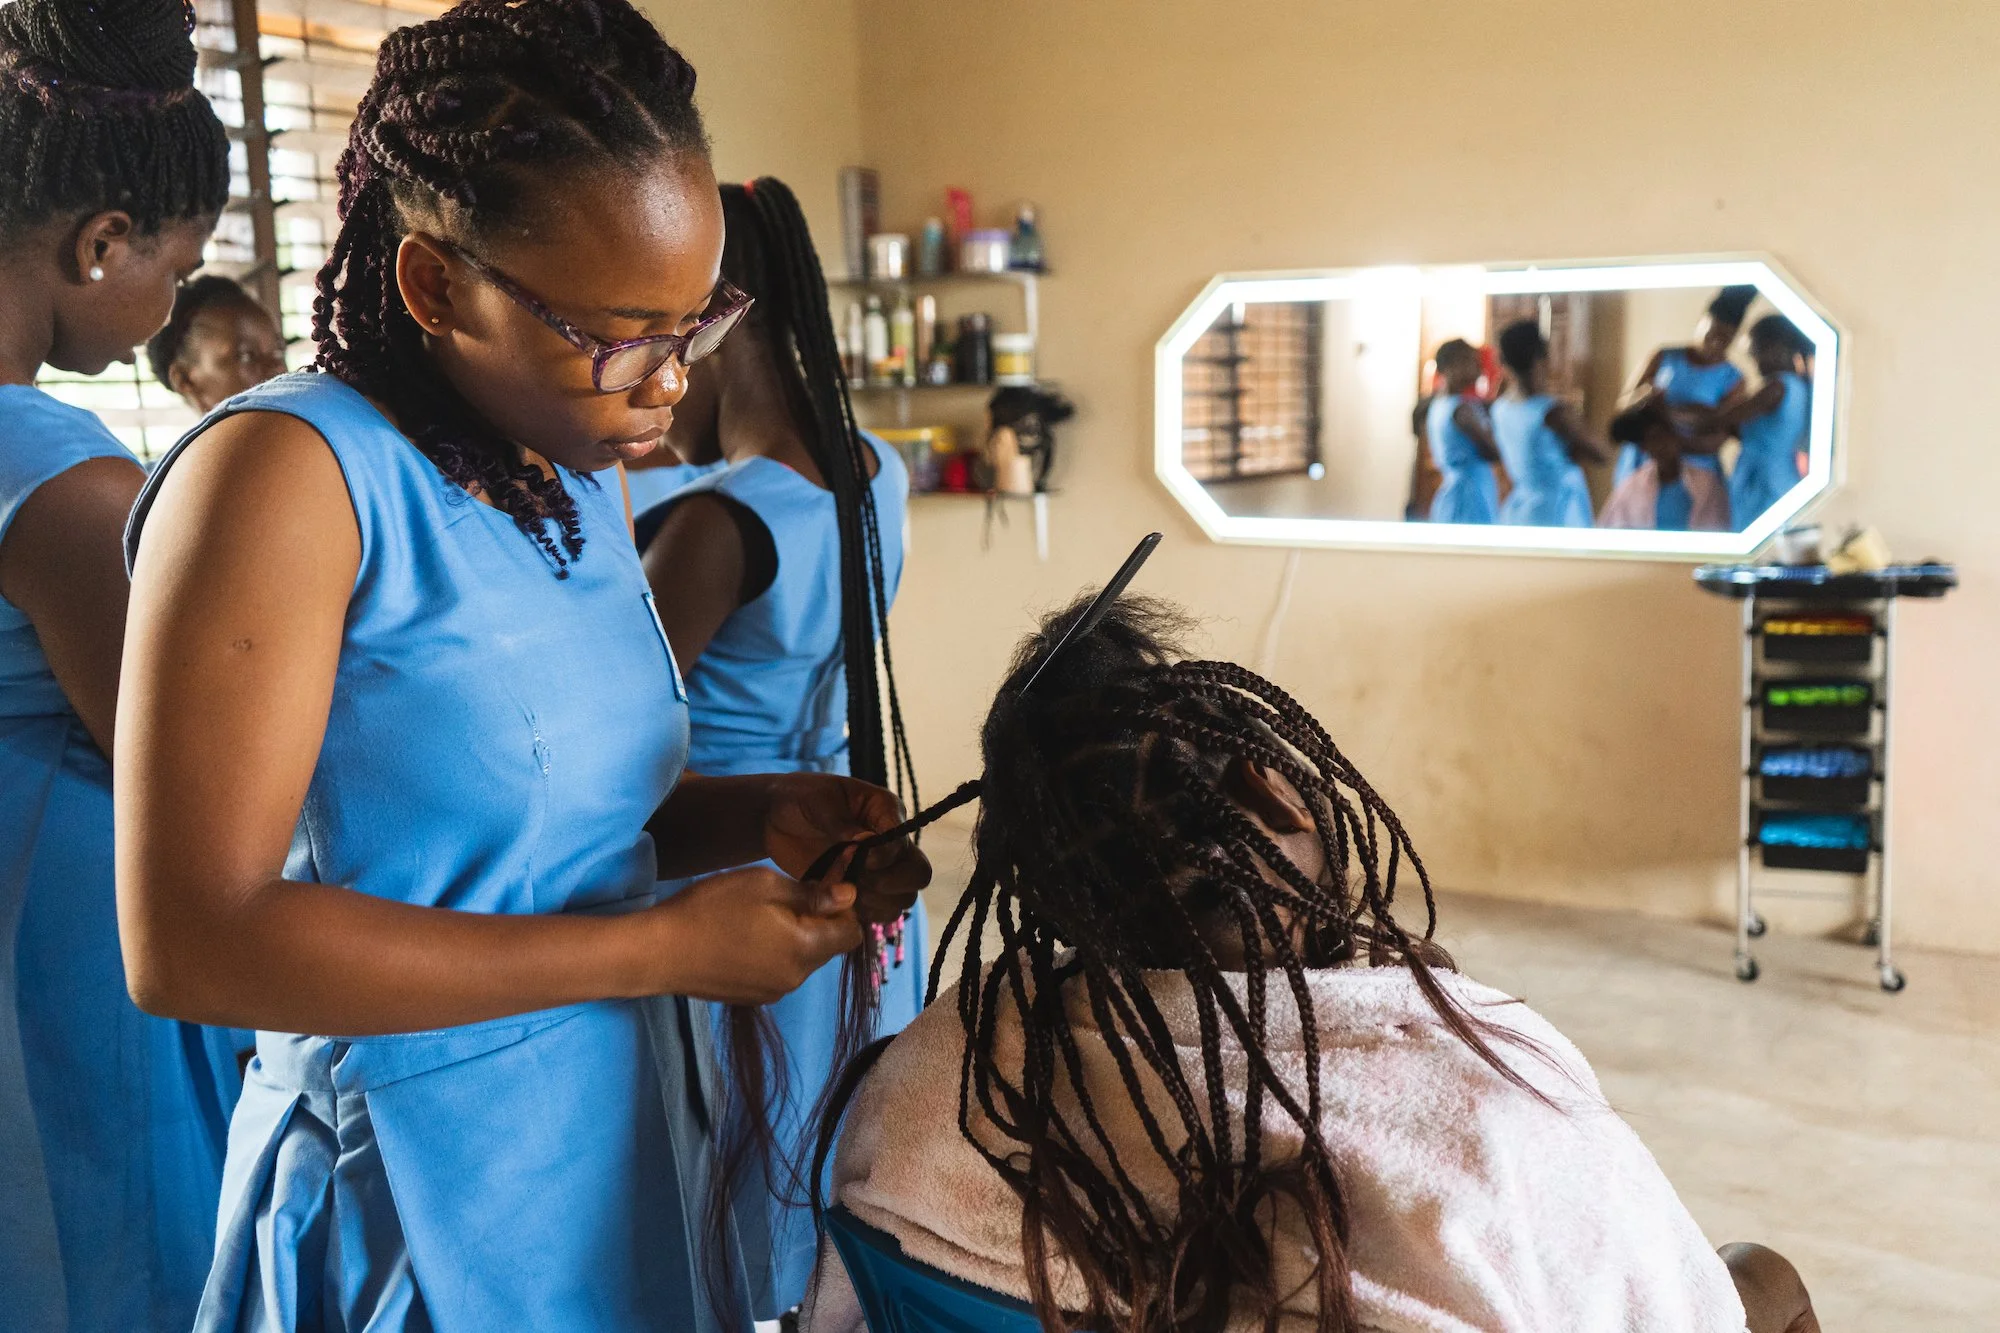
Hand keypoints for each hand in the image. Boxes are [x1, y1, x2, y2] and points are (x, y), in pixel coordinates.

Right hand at [648, 866, 861, 1004]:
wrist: (660, 952)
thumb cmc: (712, 909)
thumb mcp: (764, 885)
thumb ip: (812, 893)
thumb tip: (849, 897)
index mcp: (805, 948)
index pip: (852, 935)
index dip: (844, 910)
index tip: (821, 890)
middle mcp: (796, 978)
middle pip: (827, 948)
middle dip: (817, 923)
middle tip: (784, 898)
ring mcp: (773, 992)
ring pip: (801, 961)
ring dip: (794, 939)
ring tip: (758, 917)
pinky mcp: (751, 998)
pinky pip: (778, 973)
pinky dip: (773, 955)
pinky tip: (743, 939)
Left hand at [763, 773, 931, 924]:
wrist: (774, 817)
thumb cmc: (799, 797)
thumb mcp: (818, 800)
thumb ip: (840, 821)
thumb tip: (864, 840)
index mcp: (886, 813)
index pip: (903, 841)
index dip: (885, 855)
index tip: (854, 855)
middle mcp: (890, 844)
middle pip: (918, 874)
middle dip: (892, 883)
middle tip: (858, 880)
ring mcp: (878, 871)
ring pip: (903, 899)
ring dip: (877, 902)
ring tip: (845, 891)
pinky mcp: (860, 892)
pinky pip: (879, 914)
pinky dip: (864, 915)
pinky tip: (840, 904)